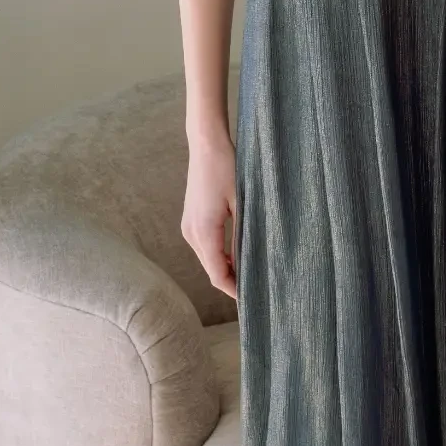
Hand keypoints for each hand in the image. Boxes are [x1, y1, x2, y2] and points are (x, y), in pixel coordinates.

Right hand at [182, 130, 238, 299]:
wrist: (206, 145)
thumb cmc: (228, 169)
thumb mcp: (242, 204)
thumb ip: (243, 236)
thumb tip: (250, 265)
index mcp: (204, 232)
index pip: (218, 274)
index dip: (234, 290)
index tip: (252, 300)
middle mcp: (191, 233)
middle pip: (211, 270)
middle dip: (231, 283)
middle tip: (257, 292)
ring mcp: (188, 227)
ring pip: (208, 260)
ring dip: (226, 270)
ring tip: (251, 275)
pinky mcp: (190, 221)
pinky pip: (205, 247)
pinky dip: (220, 257)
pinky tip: (238, 257)